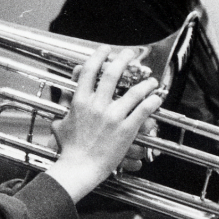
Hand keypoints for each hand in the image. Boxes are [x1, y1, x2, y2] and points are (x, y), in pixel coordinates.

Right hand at [44, 47, 161, 201]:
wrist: (78, 168)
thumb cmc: (69, 150)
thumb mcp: (61, 124)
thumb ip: (65, 109)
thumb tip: (63, 99)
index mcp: (80, 101)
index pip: (90, 70)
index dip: (99, 56)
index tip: (106, 49)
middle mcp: (97, 105)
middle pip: (113, 73)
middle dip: (124, 59)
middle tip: (130, 54)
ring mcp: (112, 117)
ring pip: (134, 91)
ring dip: (145, 83)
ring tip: (151, 80)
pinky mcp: (126, 129)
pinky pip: (143, 110)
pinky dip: (152, 102)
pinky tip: (157, 98)